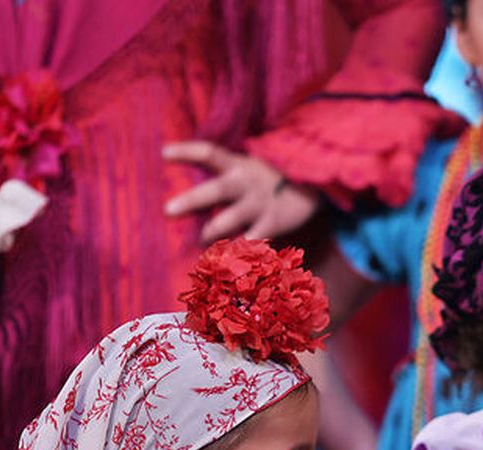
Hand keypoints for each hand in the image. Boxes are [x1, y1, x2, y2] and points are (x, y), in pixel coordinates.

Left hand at [162, 141, 318, 242]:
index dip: (187, 152)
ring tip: (200, 241)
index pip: (209, 153)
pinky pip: (252, 241)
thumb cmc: (276, 178)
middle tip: (168, 210)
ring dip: (211, 232)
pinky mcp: (273, 223)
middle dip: (191, 200)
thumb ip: (228, 177)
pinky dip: (239, 253)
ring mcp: (259, 204)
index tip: (164, 152)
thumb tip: (197, 195)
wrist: (318, 183)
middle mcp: (245, 183)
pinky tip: (227, 264)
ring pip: (229, 220)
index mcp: (238, 165)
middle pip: (214, 190)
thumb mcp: (253, 167)